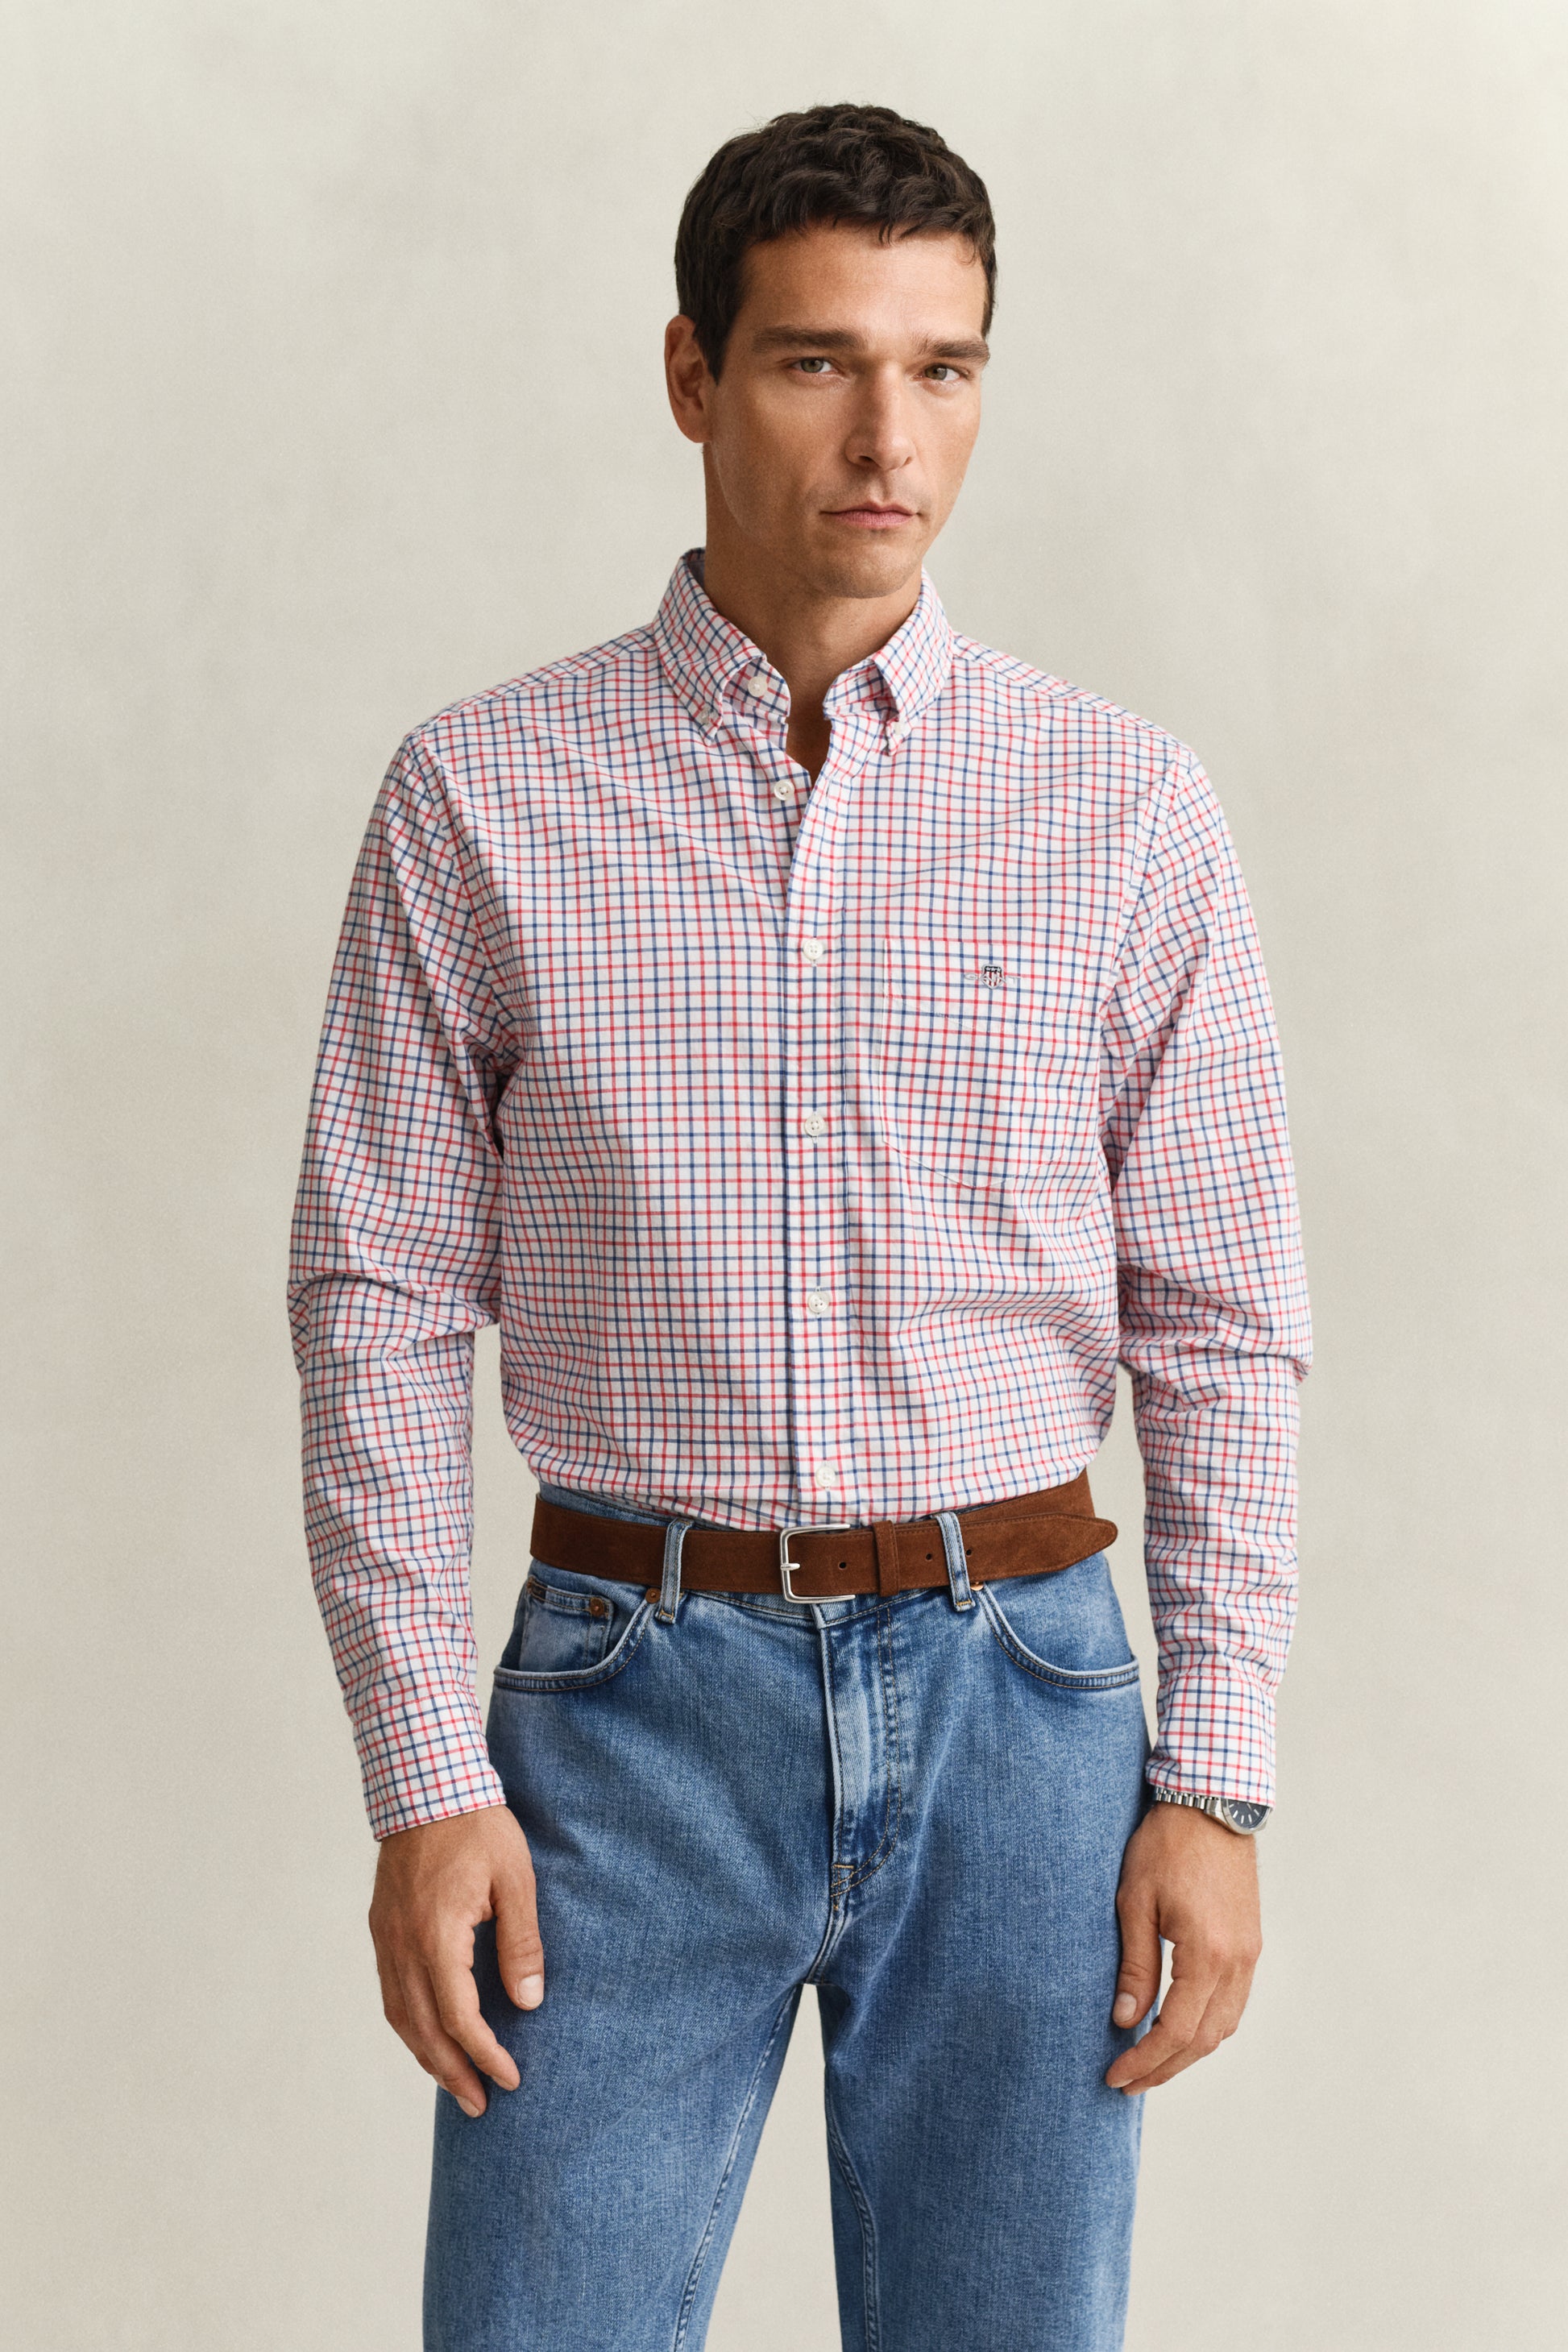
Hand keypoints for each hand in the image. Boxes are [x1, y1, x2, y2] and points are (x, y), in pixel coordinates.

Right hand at [369, 1803, 542, 2116]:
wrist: (424, 1784)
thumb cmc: (477, 1827)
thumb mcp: (515, 1880)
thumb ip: (521, 1944)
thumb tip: (528, 2004)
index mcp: (437, 1935)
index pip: (458, 2016)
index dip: (484, 2054)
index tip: (510, 2078)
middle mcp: (403, 1945)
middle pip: (423, 2029)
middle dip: (453, 2073)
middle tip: (481, 2107)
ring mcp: (386, 1938)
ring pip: (400, 2016)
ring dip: (426, 2057)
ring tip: (455, 2086)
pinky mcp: (382, 1929)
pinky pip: (391, 1994)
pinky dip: (409, 2026)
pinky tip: (428, 2038)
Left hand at [1105, 1800, 1262, 2093]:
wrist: (1211, 1803)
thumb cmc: (1165, 1846)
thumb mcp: (1135, 1902)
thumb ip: (1135, 1966)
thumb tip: (1125, 2020)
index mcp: (1208, 1955)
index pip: (1176, 2031)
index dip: (1145, 2060)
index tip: (1115, 2076)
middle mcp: (1237, 1962)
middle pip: (1204, 2040)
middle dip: (1164, 2068)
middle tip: (1127, 2083)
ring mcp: (1250, 1954)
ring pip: (1224, 2026)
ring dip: (1188, 2052)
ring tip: (1150, 2063)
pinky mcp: (1251, 1943)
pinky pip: (1234, 2003)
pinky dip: (1207, 2026)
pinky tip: (1180, 2028)